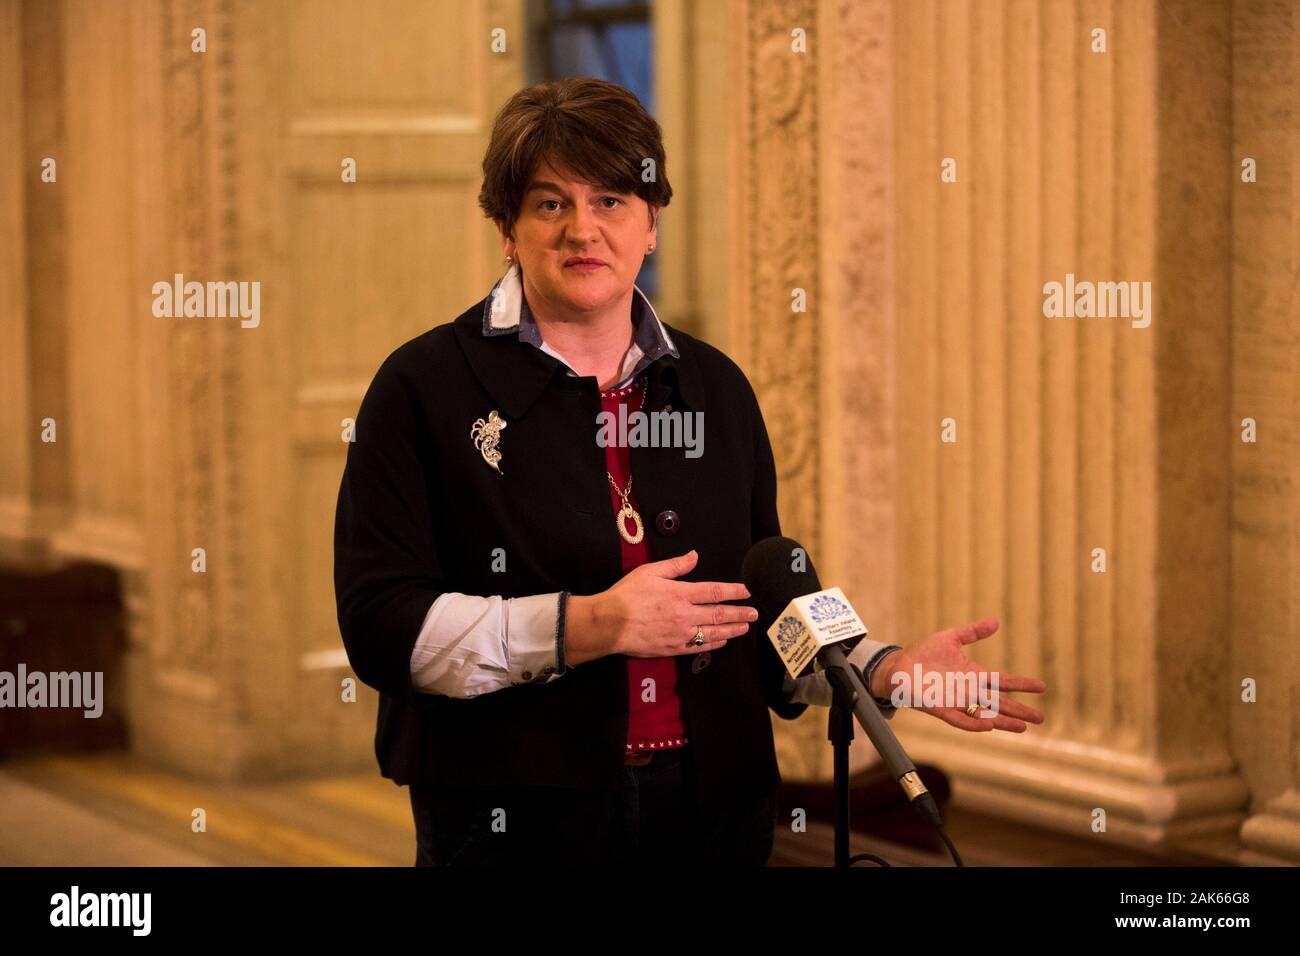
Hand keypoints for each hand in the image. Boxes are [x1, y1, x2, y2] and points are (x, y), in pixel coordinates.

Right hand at [564, 549, 758, 663]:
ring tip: (745, 627)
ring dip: (732, 629)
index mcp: (680, 593)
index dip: (734, 591)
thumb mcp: (649, 572)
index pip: (715, 591)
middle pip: (719, 614)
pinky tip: (722, 642)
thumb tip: (694, 556)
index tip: (747, 591)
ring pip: (713, 633)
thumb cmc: (626, 596)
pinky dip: (714, 644)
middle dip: (740, 613)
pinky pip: (699, 647)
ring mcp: (680, 634)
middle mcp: (685, 615)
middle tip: (755, 613)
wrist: (609, 624)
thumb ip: (675, 565)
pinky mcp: (673, 648)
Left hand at [869, 617, 1046, 732]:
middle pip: (999, 702)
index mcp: (973, 675)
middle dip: (1019, 710)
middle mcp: (968, 690)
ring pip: (984, 715)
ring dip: (1002, 722)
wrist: (898, 666)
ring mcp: (955, 701)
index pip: (1002, 681)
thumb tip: (996, 622)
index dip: (1021, 684)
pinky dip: (973, 723)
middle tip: (1040, 718)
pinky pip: (959, 719)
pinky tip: (987, 726)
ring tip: (1021, 728)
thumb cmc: (923, 653)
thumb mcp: (950, 638)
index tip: (1041, 686)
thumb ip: (972, 632)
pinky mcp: (940, 708)